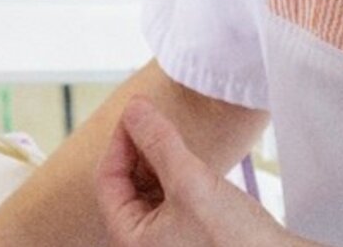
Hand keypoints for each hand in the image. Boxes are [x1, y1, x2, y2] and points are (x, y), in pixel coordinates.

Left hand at [96, 98, 292, 246]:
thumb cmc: (234, 241)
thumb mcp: (190, 182)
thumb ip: (158, 142)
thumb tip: (134, 109)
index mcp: (129, 239)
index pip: (107, 181)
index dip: (120, 141)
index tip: (137, 113)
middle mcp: (144, 243)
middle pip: (127, 184)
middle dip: (140, 149)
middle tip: (156, 118)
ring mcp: (168, 241)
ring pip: (151, 190)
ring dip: (160, 160)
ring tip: (175, 137)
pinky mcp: (192, 237)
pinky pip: (173, 199)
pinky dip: (177, 176)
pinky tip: (192, 162)